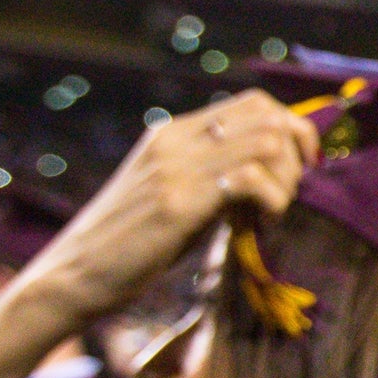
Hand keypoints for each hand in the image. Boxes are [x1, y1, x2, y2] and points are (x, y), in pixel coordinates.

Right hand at [19, 92, 320, 328]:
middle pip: (269, 115)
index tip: (302, 168)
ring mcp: (175, 168)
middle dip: (296, 155)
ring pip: (267, 141)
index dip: (294, 129)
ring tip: (269, 213)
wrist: (76, 275)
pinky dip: (272, 200)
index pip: (254, 102)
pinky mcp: (177, 202)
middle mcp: (175, 140)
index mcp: (174, 133)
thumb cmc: (134, 243)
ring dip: (286, 179)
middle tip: (284, 196)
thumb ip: (217, 174)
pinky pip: (248, 178)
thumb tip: (275, 172)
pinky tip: (258, 225)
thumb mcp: (179, 194)